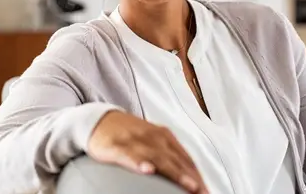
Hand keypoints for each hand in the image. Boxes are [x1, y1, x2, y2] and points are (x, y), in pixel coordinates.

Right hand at [87, 110, 207, 193]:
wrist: (98, 120)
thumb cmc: (129, 135)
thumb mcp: (152, 142)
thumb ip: (168, 158)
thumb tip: (188, 179)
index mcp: (164, 137)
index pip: (186, 159)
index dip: (198, 176)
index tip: (207, 192)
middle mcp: (153, 137)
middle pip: (176, 160)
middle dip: (191, 178)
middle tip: (202, 192)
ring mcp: (136, 140)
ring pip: (158, 157)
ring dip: (174, 172)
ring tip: (188, 185)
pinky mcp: (117, 145)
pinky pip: (129, 155)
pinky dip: (139, 162)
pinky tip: (147, 170)